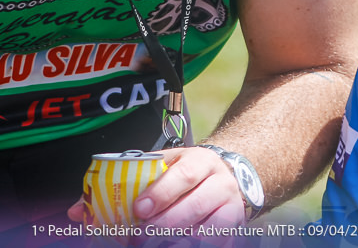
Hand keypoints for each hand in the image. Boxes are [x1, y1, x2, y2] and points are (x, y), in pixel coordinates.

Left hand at [67, 147, 247, 227]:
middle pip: (197, 205)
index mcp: (200, 161)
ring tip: (159, 245)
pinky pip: (221, 242)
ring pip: (212, 228)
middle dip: (165, 225)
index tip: (138, 209)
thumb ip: (122, 183)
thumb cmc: (186, 175)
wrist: (231, 175)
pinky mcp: (236, 227)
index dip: (161, 193)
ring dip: (182, 241)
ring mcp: (232, 206)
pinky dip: (199, 246)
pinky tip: (180, 245)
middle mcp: (221, 182)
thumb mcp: (161, 168)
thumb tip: (77, 211)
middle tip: (139, 238)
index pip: (184, 174)